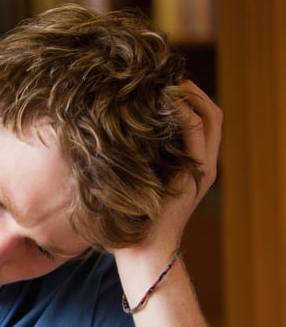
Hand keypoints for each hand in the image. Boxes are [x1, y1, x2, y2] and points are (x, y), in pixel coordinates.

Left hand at [143, 80, 222, 252]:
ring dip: (190, 96)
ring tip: (165, 82)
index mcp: (192, 164)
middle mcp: (204, 164)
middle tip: (166, 76)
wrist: (141, 251)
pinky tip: (163, 101)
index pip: (202, 118)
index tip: (162, 83)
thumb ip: (137, 158)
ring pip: (210, 118)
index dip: (188, 96)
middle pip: (212, 113)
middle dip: (192, 90)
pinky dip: (183, 113)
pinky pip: (195, 133)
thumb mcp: (133, 180)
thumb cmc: (128, 219)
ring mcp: (203, 169)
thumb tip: (113, 132)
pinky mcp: (194, 175)